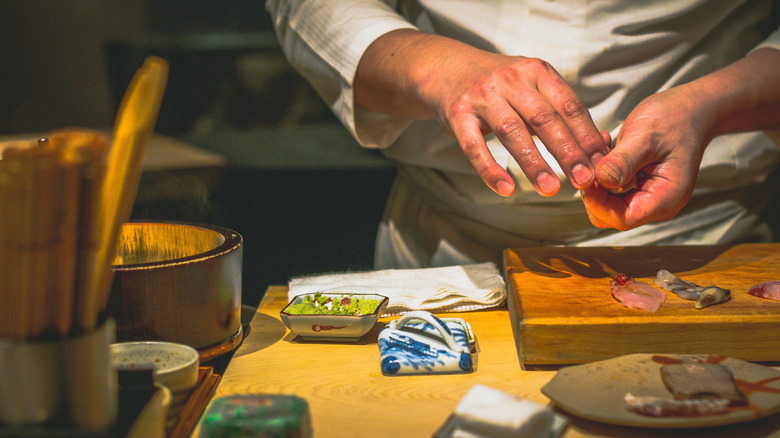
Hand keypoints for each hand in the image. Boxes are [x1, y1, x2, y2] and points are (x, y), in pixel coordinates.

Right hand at [433, 52, 608, 196]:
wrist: (449, 69)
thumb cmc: (501, 86)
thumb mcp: (532, 86)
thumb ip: (560, 113)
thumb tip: (599, 149)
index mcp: (537, 72)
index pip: (569, 106)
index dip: (587, 136)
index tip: (601, 164)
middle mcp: (510, 80)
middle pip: (544, 119)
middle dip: (567, 151)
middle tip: (583, 180)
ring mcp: (482, 97)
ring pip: (512, 132)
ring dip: (533, 163)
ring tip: (550, 189)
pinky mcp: (458, 114)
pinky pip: (475, 146)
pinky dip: (490, 170)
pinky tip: (506, 189)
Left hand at [582, 87, 709, 229]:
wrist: (691, 110)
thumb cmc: (676, 120)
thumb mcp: (646, 137)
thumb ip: (623, 161)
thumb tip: (601, 179)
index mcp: (666, 198)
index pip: (623, 218)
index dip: (599, 203)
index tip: (586, 180)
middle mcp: (657, 203)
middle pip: (612, 215)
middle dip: (595, 191)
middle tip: (589, 163)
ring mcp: (648, 196)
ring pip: (609, 202)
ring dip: (598, 179)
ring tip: (601, 150)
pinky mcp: (639, 186)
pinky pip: (613, 189)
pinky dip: (604, 172)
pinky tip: (606, 150)